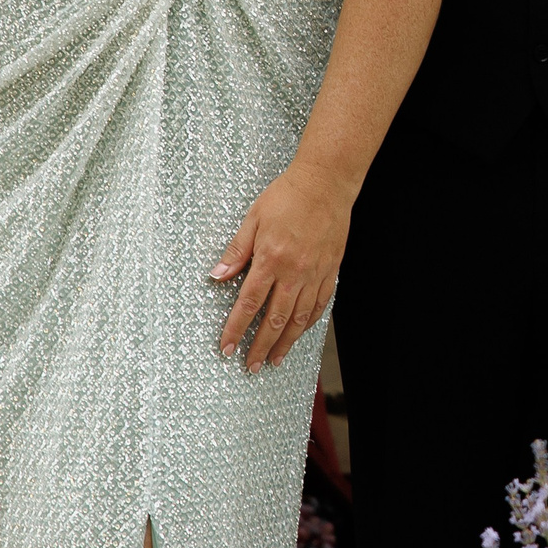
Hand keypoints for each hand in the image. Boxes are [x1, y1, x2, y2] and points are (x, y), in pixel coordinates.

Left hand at [213, 162, 353, 371]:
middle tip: (251, 365)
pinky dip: (309, 322)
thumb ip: (236, 251)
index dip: (236, 329)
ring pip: (300, 317)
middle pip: (275, 319)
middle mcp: (294, 271)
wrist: (326, 182)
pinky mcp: (331, 269)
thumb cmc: (288, 195)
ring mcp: (315, 272)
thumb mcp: (253, 219)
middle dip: (260, 346)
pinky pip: (320, 303)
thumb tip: (217, 276)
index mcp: (271, 258)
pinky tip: (301, 332)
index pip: (249, 303)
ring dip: (286, 342)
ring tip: (275, 359)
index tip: (227, 348)